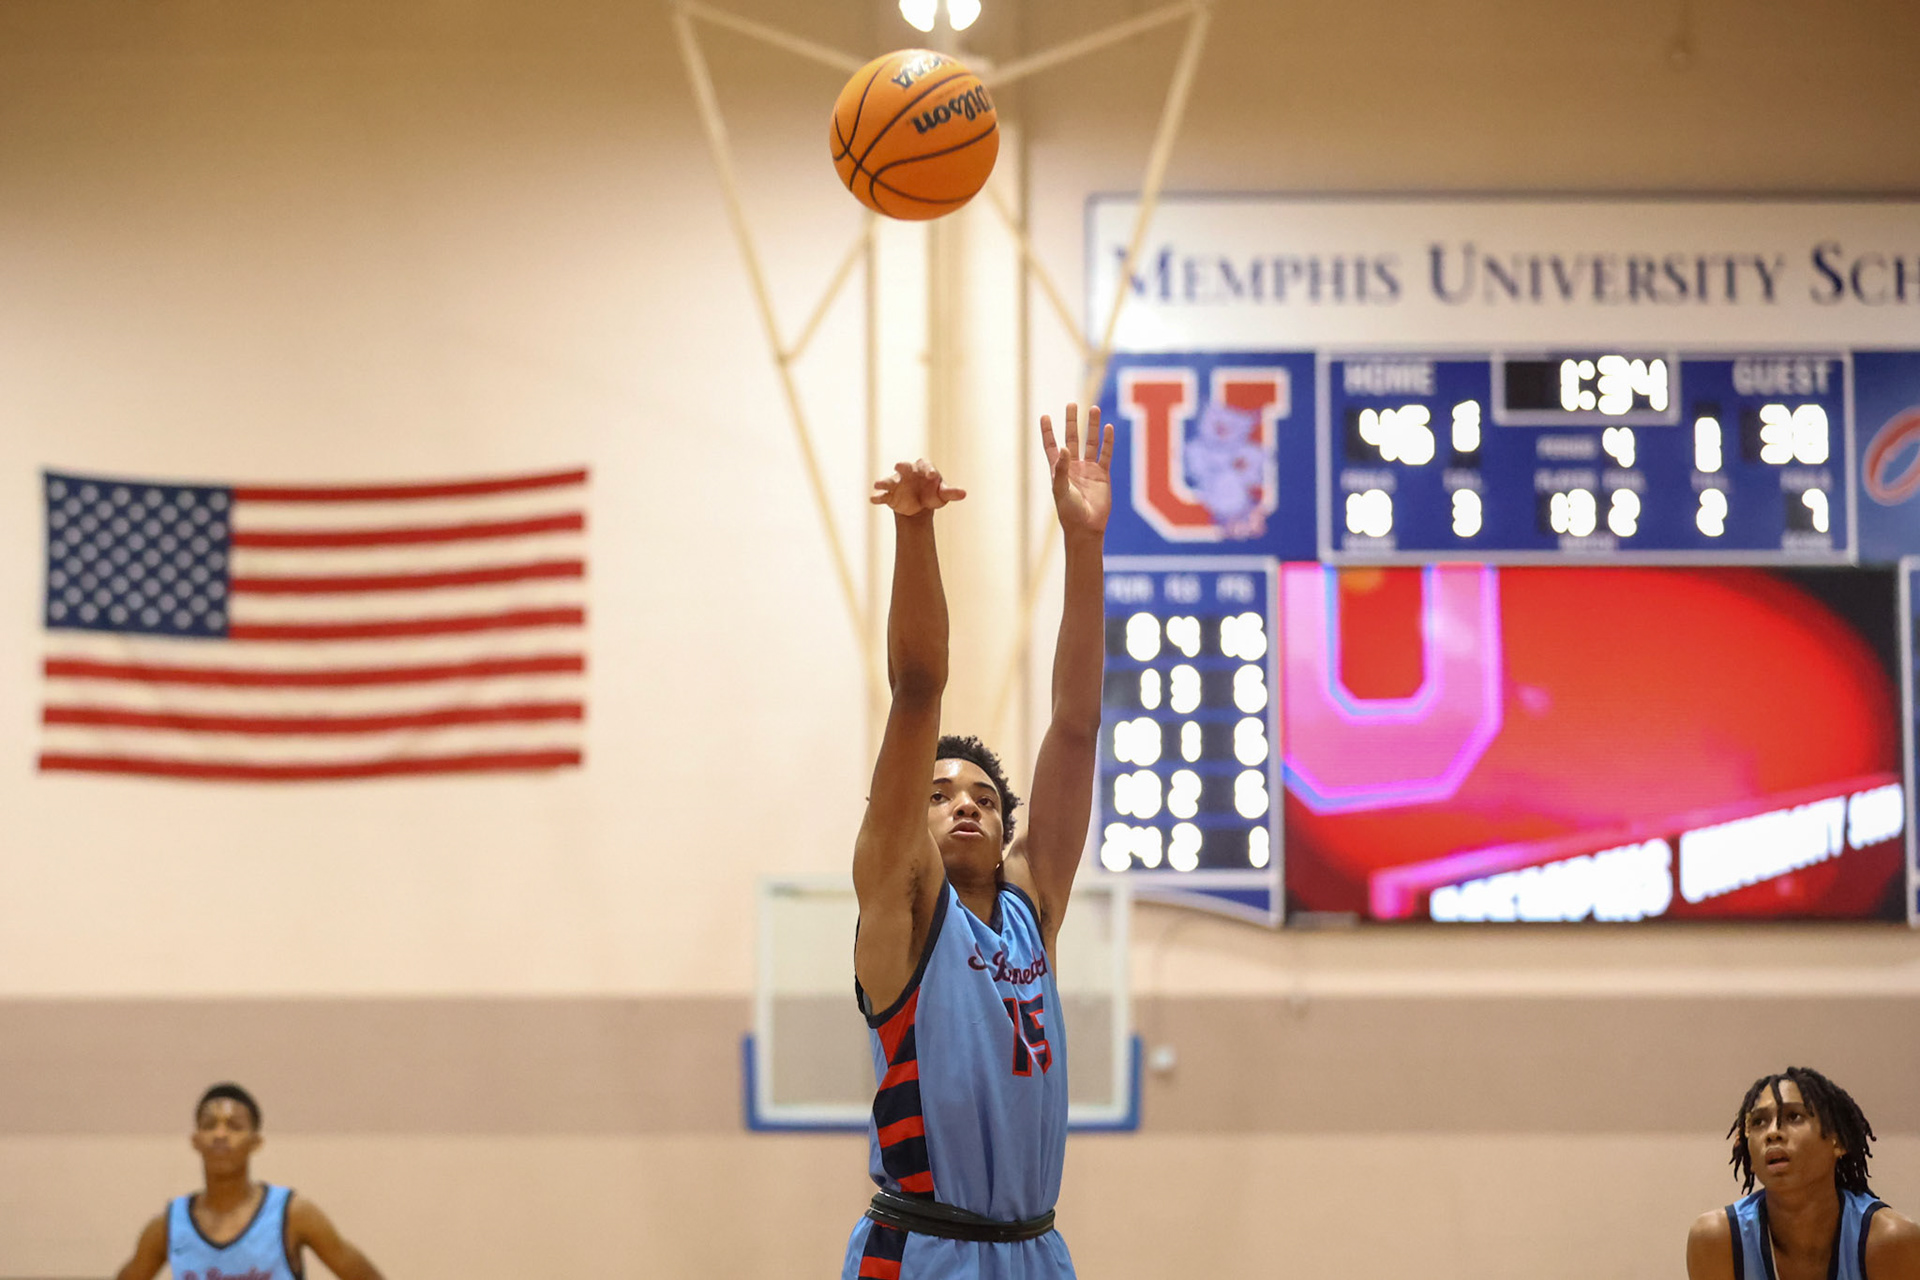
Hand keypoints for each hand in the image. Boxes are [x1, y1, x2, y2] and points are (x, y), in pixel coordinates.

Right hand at [871, 459, 965, 515]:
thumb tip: (964, 494)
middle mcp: (908, 472)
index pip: (926, 465)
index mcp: (924, 469)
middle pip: (905, 467)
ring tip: (878, 484)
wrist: (919, 505)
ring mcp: (897, 483)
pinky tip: (874, 500)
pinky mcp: (889, 495)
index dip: (929, 470)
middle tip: (899, 466)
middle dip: (902, 467)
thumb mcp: (943, 494)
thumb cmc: (933, 494)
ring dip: (884, 481)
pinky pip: (882, 495)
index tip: (932, 476)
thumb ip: (951, 493)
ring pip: (889, 480)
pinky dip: (877, 497)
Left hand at [1041, 403, 1112, 536]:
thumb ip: (1061, 468)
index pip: (1051, 446)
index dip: (1047, 432)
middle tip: (1071, 404)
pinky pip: (1106, 454)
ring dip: (1092, 426)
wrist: (1086, 527)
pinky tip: (1109, 428)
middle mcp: (1073, 466)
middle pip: (1072, 438)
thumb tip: (1064, 447)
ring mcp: (1088, 469)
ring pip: (1091, 442)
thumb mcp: (1060, 489)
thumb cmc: (1068, 511)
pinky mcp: (1103, 475)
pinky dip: (1108, 441)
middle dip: (1071, 422)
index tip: (1045, 416)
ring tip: (1093, 408)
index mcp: (1058, 470)